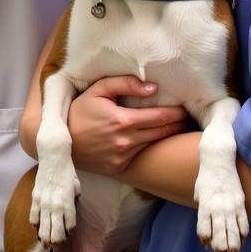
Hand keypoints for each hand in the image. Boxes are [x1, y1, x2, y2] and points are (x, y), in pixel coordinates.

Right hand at [67, 76, 188, 176]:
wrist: (63, 142)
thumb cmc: (80, 111)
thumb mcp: (98, 90)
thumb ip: (124, 83)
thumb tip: (152, 88)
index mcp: (123, 120)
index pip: (161, 117)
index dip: (177, 112)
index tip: (186, 106)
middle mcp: (126, 141)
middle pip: (163, 132)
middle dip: (178, 123)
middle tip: (187, 116)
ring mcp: (124, 156)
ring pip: (155, 144)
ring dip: (168, 135)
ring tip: (178, 126)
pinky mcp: (120, 167)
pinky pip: (142, 154)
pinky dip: (150, 145)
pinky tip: (155, 138)